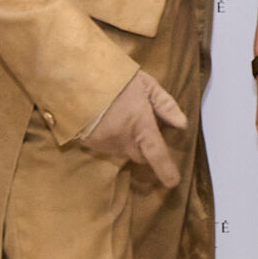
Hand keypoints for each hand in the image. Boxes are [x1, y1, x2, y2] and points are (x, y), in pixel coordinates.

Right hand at [78, 70, 186, 186]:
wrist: (75, 75)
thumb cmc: (114, 77)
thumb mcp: (146, 84)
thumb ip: (166, 105)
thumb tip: (182, 124)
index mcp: (140, 127)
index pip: (157, 155)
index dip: (167, 171)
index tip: (172, 183)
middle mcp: (122, 141)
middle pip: (140, 157)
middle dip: (145, 149)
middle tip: (144, 128)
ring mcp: (103, 144)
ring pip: (122, 152)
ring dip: (126, 142)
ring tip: (121, 118)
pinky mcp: (87, 143)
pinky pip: (105, 147)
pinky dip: (109, 139)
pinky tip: (106, 120)